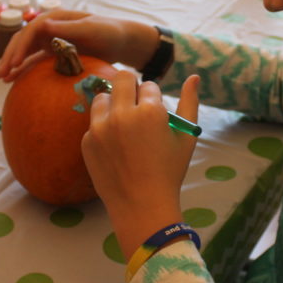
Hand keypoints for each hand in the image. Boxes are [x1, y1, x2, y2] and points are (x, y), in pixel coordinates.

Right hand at [0, 10, 160, 81]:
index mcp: (56, 18)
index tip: (14, 63)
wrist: (123, 42)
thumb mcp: (93, 29)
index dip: (20, 46)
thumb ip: (70, 28)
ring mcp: (51, 40)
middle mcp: (50, 28)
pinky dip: (24, 69)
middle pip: (23, 41)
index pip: (31, 31)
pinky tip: (13, 80)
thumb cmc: (111, 32)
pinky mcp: (55, 53)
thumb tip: (45, 25)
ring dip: (12, 64)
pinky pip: (35, 61)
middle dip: (9, 57)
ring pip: (26, 52)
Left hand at [82, 70, 200, 258]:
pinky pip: (94, 122)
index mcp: (150, 111)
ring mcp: (100, 127)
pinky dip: (104, 127)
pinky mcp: (87, 140)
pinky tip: (115, 146)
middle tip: (137, 105)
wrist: (141, 206)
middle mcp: (122, 114)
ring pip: (103, 96)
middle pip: (122, 78)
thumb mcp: (186, 138)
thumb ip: (190, 103)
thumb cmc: (169, 172)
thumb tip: (194, 76)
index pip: (149, 85)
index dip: (154, 99)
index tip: (156, 114)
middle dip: (131, 87)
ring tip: (123, 123)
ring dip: (113, 103)